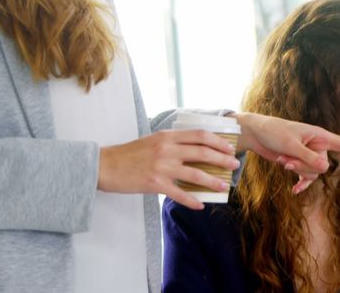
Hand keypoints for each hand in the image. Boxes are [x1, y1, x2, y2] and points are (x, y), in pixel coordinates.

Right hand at [98, 130, 239, 209]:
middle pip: (202, 153)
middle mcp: (167, 149)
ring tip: (224, 186)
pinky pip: (179, 194)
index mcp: (168, 136)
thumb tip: (196, 149)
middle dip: (222, 159)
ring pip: (195, 174)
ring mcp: (162, 167)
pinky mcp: (155, 184)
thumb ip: (173, 142)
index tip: (229, 147)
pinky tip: (200, 205)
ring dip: (213, 181)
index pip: (200, 135)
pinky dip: (192, 200)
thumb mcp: (153, 140)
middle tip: (234, 165)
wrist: (105, 166)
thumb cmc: (129, 154)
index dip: (218, 141)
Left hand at [234, 112, 339, 193]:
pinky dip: (301, 183)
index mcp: (321, 136)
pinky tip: (294, 190)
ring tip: (282, 160)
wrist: (257, 134)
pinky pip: (307, 178)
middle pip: (323, 166)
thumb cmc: (274, 133)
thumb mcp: (291, 145)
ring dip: (297, 170)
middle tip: (286, 156)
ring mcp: (310, 155)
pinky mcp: (301, 163)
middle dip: (304, 166)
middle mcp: (319, 146)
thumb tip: (325, 169)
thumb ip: (309, 158)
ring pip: (313, 173)